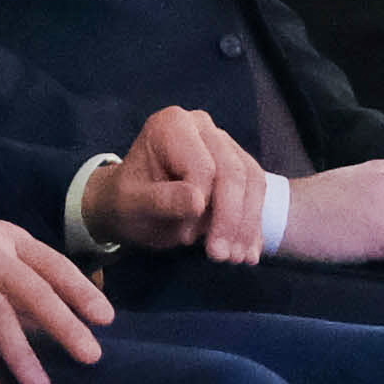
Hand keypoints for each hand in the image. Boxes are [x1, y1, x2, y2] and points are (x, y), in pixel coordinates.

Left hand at [84, 104, 273, 261]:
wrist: (133, 206)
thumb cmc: (127, 202)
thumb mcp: (131, 205)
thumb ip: (160, 200)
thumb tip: (198, 202)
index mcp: (172, 125)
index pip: (202, 167)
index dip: (199, 206)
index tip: (183, 238)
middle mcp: (202, 126)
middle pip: (233, 172)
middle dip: (231, 219)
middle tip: (221, 257)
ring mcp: (224, 143)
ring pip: (253, 182)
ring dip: (246, 225)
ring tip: (236, 259)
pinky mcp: (238, 165)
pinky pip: (256, 193)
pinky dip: (253, 225)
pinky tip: (248, 253)